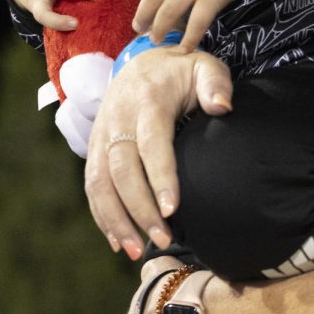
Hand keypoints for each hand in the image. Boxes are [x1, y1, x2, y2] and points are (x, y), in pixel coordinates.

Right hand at [85, 45, 233, 259]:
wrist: (142, 62)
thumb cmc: (182, 70)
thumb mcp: (204, 66)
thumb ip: (216, 84)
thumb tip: (222, 107)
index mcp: (148, 99)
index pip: (151, 142)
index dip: (160, 177)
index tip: (173, 209)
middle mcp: (118, 117)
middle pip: (121, 169)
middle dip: (140, 208)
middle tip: (164, 238)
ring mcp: (101, 133)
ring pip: (100, 182)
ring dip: (116, 220)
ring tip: (136, 251)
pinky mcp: (94, 146)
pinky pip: (92, 184)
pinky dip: (101, 215)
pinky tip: (118, 240)